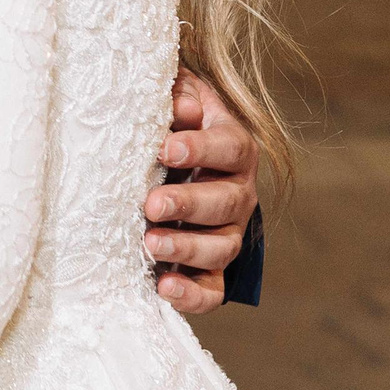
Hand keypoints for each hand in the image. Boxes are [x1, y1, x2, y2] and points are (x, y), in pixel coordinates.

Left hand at [144, 68, 258, 315]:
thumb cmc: (173, 128)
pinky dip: (191, 295)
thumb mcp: (177, 101)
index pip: (229, 148)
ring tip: (150, 243)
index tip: (166, 149)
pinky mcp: (213, 271)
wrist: (179, 171)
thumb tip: (182, 108)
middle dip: (188, 204)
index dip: (202, 149)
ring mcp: (228, 234)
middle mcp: (239, 194)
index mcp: (233, 148)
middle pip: (226, 202)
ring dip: (187, 248)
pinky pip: (213, 291)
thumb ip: (178, 95)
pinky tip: (163, 287)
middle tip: (152, 204)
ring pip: (222, 248)